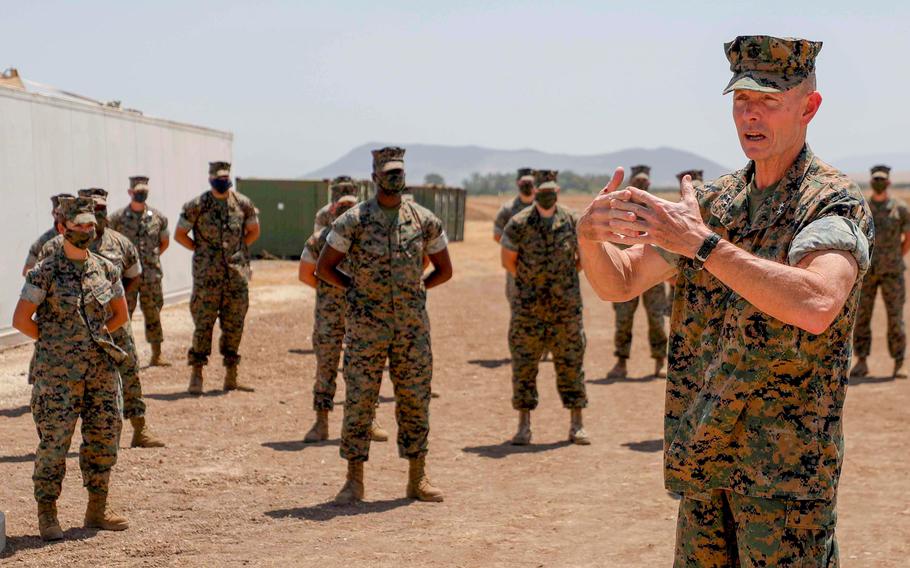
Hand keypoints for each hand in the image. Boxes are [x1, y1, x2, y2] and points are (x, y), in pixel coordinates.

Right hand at [577, 168, 642, 241]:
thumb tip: (621, 168)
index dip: (619, 195)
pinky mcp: (600, 236)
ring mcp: (598, 225)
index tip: (629, 193)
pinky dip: (623, 238)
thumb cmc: (600, 208)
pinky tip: (634, 238)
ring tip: (637, 229)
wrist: (584, 228)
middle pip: (612, 213)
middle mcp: (597, 213)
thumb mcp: (604, 196)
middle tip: (635, 215)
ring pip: (613, 226)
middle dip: (623, 214)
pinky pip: (613, 237)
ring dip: (625, 228)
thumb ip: (613, 184)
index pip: (610, 197)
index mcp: (599, 201)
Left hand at [597, 175, 712, 257]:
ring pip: (632, 223)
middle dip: (622, 205)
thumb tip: (687, 176)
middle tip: (611, 202)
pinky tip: (618, 237)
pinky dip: (627, 237)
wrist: (697, 241)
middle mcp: (656, 216)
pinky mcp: (654, 240)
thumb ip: (687, 188)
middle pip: (634, 208)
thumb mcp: (690, 203)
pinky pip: (637, 239)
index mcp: (662, 206)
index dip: (633, 192)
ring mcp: (654, 228)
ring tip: (610, 219)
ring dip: (620, 221)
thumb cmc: (694, 221)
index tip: (624, 190)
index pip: (644, 196)